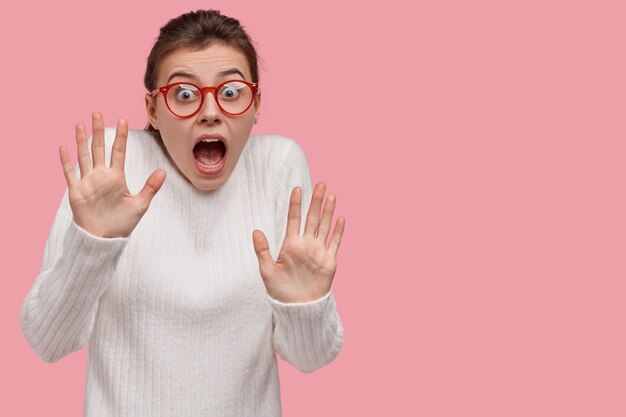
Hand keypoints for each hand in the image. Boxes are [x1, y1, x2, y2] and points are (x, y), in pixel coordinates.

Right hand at [59, 112, 165, 237]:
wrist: (104, 238)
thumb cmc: (122, 223)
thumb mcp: (140, 204)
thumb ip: (150, 187)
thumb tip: (163, 171)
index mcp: (116, 177)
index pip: (118, 152)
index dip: (120, 137)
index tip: (124, 120)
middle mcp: (101, 176)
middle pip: (99, 149)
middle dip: (98, 132)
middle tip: (98, 113)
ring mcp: (88, 182)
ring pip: (84, 156)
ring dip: (81, 141)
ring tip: (81, 124)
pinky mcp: (76, 191)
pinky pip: (70, 173)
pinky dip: (66, 161)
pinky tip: (63, 147)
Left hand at [252, 182, 345, 302]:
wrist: (298, 307)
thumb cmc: (280, 290)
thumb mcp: (267, 270)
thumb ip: (262, 250)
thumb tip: (255, 231)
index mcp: (291, 244)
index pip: (294, 219)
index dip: (296, 204)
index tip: (297, 189)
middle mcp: (306, 244)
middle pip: (313, 218)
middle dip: (316, 201)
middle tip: (321, 183)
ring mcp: (318, 251)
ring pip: (325, 226)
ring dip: (328, 211)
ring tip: (331, 196)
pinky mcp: (329, 261)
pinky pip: (335, 243)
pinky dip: (338, 231)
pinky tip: (340, 218)